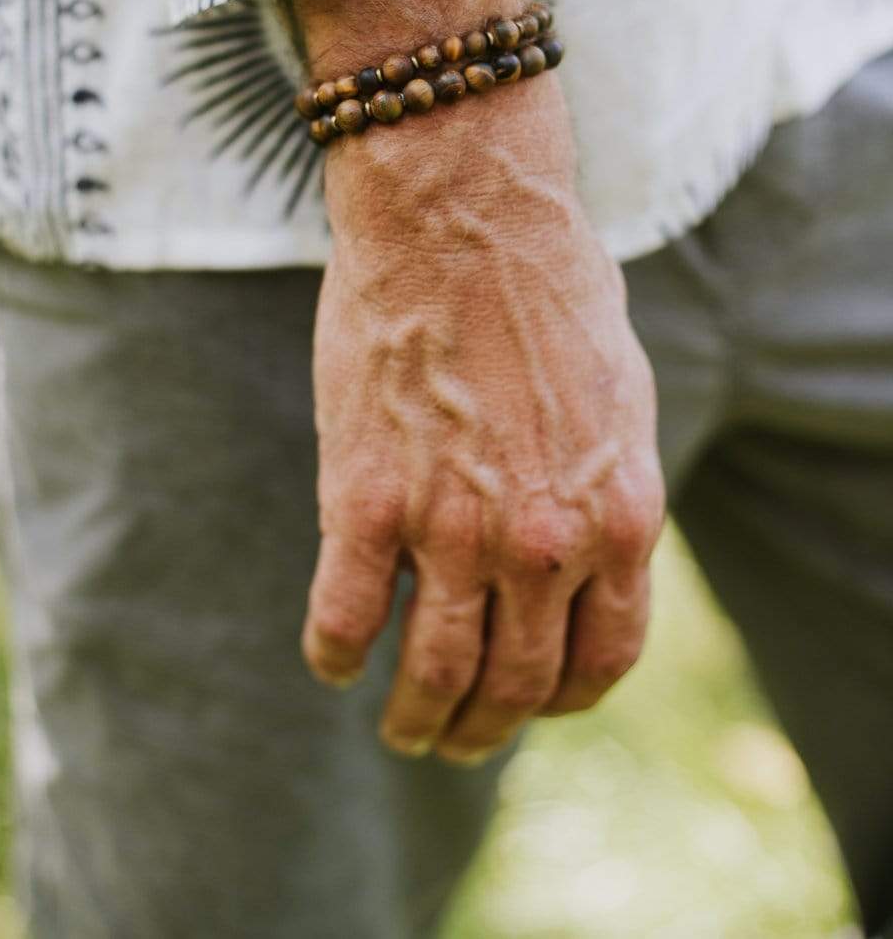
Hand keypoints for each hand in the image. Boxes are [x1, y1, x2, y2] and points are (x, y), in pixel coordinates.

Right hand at [299, 42, 663, 764]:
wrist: (461, 215)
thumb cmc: (546, 285)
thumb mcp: (619, 396)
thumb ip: (608, 486)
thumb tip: (591, 545)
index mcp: (617, 515)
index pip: (599, 660)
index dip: (562, 699)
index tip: (531, 701)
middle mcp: (543, 541)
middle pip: (516, 685)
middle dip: (484, 729)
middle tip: (453, 737)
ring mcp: (450, 528)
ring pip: (433, 674)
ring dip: (416, 720)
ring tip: (402, 727)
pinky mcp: (364, 500)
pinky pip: (343, 620)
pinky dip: (335, 656)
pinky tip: (334, 658)